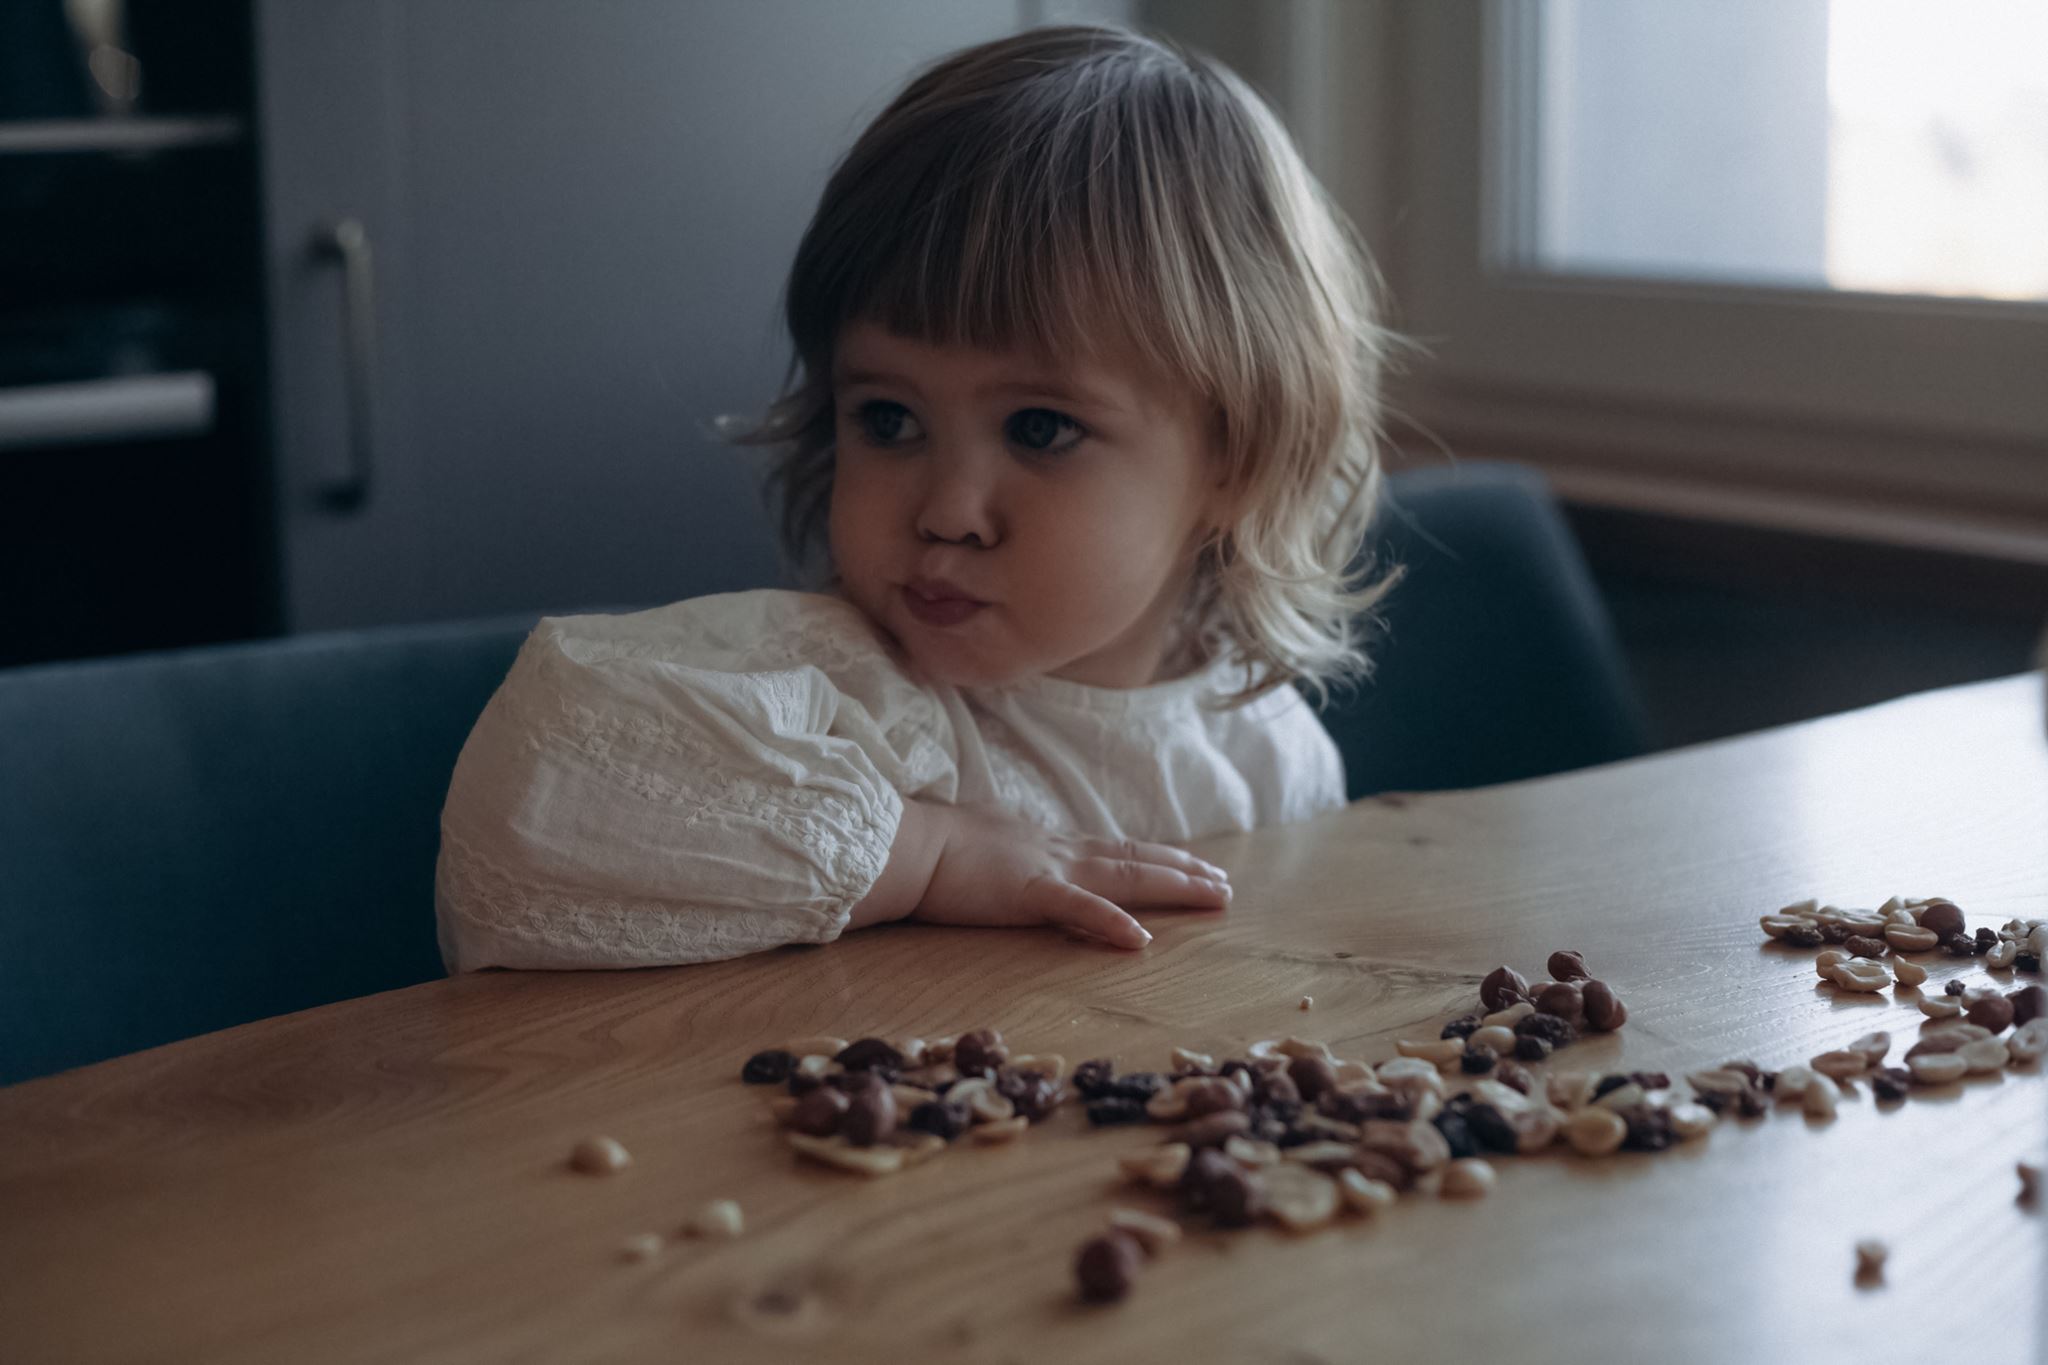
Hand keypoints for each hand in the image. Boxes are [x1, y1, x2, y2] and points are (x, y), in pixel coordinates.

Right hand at [910, 802, 1230, 948]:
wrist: (906, 844)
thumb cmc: (932, 845)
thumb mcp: (984, 840)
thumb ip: (1008, 848)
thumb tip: (1011, 849)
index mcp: (1047, 844)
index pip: (1114, 849)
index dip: (1156, 856)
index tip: (1191, 863)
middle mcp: (1059, 852)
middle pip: (1135, 859)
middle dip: (1184, 871)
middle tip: (1224, 884)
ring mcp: (1048, 870)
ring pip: (1125, 875)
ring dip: (1174, 885)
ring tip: (1215, 895)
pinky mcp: (1028, 893)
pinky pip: (1078, 908)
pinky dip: (1112, 921)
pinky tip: (1143, 938)